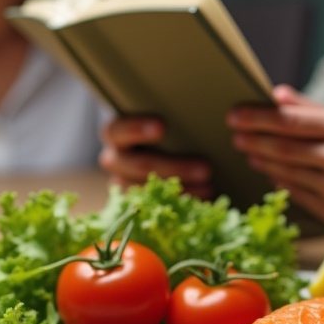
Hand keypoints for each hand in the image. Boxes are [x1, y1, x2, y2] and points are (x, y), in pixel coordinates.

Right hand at [99, 117, 213, 198]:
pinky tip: (201, 202)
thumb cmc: (165, 134)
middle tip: (206, 169)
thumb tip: (208, 114)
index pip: (116, 130)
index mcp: (116, 135)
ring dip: (181, 190)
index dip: (135, 129)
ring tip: (209, 188)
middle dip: (175, 167)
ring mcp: (123, 184)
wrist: (157, 161)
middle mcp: (115, 160)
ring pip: (148, 191)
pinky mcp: (134, 204)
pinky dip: (179, 206)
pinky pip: (154, 209)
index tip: (162, 127)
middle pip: (140, 165)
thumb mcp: (165, 125)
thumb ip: (174, 121)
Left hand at [228, 85, 323, 228]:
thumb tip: (277, 95)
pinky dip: (280, 179)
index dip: (257, 117)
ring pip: (285, 171)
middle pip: (282, 147)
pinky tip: (272, 170)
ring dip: (262, 159)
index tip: (235, 113)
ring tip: (248, 149)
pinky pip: (297, 193)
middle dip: (252, 138)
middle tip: (233, 131)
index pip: (291, 120)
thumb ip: (316, 110)